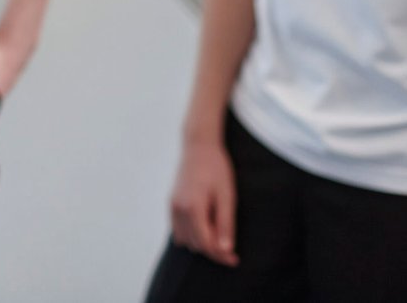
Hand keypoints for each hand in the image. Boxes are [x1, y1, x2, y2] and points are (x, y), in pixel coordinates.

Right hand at [168, 138, 238, 266]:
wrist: (198, 146)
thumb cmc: (216, 169)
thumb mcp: (227, 196)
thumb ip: (225, 224)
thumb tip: (225, 249)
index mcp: (193, 208)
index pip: (206, 243)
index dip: (221, 255)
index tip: (235, 260)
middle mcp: (179, 209)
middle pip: (195, 244)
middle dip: (213, 250)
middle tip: (231, 250)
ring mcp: (172, 206)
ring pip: (185, 240)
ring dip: (201, 243)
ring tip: (218, 236)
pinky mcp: (171, 203)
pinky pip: (178, 230)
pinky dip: (191, 234)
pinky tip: (205, 228)